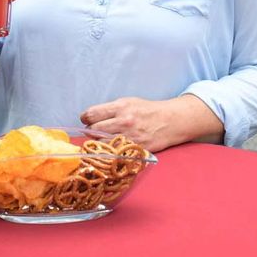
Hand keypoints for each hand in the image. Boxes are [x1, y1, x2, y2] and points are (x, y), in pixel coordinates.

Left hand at [80, 95, 221, 153]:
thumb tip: (90, 117)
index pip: (92, 114)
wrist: (170, 121)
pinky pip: (116, 154)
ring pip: (102, 144)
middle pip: (93, 130)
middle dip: (90, 131)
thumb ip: (110, 110)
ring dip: (100, 143)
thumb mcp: (129, 102)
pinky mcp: (135, 150)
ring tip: (103, 141)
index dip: (86, 118)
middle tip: (94, 132)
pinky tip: (113, 149)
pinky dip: (111, 153)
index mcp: (121, 107)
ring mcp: (130, 137)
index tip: (86, 120)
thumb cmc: (147, 110)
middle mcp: (124, 122)